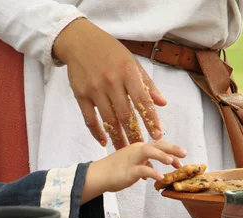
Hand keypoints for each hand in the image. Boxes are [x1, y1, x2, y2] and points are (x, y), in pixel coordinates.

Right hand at [53, 18, 166, 148]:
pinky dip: (96, 132)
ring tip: (124, 150)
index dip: (151, 120)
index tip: (157, 135)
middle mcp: (111, 82)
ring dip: (117, 137)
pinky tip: (104, 142)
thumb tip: (162, 103)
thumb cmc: (110, 51)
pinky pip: (90, 119)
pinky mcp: (81, 95)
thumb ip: (147, 83)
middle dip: (135, 134)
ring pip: (108, 120)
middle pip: (125, 114)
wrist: (80, 42)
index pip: (142, 101)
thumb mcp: (132, 62)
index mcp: (128, 72)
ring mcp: (95, 90)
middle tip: (142, 150)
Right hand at [82, 141, 185, 202]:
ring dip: (162, 156)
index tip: (182, 158)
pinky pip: (143, 170)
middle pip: (157, 144)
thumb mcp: (131, 164)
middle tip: (185, 153)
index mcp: (138, 147)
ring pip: (149, 152)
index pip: (158, 145)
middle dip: (172, 148)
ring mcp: (132, 159)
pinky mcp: (128, 170)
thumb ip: (143, 164)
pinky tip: (161, 177)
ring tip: (174, 162)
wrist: (98, 175)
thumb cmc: (113, 170)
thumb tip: (152, 170)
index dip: (172, 149)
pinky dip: (153, 173)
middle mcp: (136, 150)